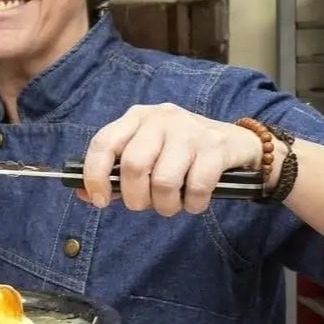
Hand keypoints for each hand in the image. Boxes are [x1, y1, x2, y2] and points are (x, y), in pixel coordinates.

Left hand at [80, 103, 261, 216]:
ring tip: (173, 205)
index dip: (94, 176)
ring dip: (167, 206)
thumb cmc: (183, 153)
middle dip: (137, 198)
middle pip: (134, 165)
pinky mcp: (216, 146)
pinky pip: (197, 187)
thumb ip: (117, 174)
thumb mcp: (148, 154)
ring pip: (164, 180)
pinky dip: (193, 204)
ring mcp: (190, 130)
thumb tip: (86, 195)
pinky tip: (195, 202)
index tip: (101, 201)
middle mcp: (162, 118)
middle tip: (147, 206)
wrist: (237, 143)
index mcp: (138, 117)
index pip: (103, 143)